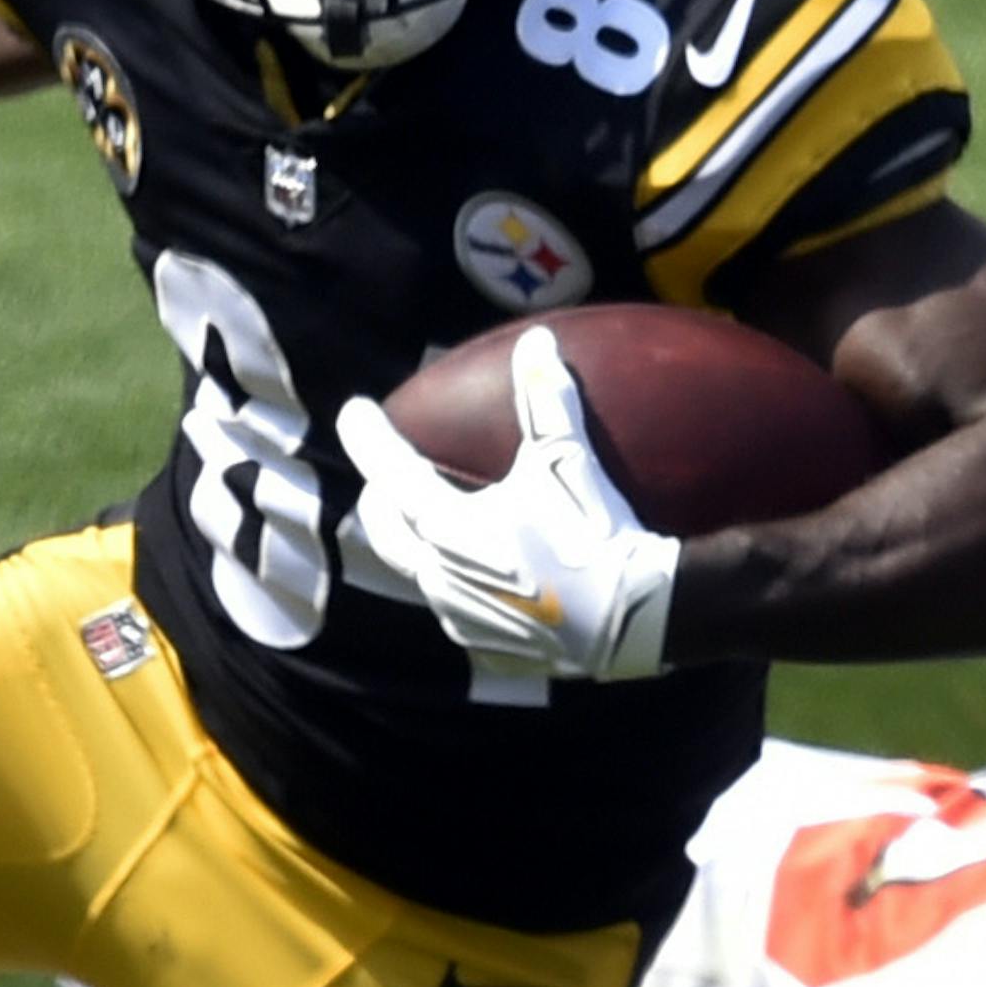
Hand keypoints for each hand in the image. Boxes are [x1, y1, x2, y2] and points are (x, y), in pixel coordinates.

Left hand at [339, 326, 679, 682]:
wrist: (630, 618)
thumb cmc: (593, 532)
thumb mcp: (567, 459)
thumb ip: (545, 399)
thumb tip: (536, 340)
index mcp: (447, 525)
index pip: (390, 473)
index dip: (368, 438)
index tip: (355, 410)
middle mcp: (438, 575)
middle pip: (385, 530)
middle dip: (378, 497)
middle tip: (385, 476)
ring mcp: (457, 615)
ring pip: (417, 572)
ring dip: (415, 543)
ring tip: (427, 523)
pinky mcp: (482, 646)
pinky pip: (453, 608)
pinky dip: (454, 582)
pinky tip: (477, 575)